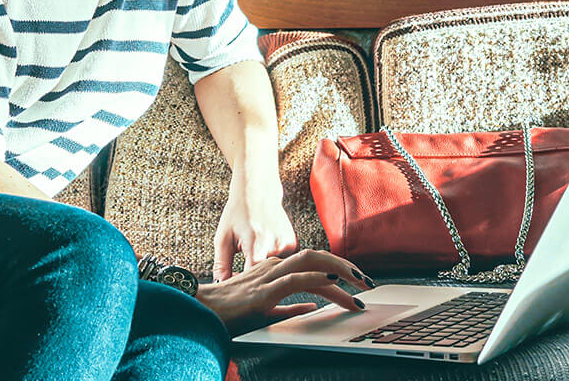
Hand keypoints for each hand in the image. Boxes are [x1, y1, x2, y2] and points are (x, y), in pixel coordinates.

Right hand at [196, 249, 374, 335]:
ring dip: (340, 271)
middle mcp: (274, 266)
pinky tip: (332, 282)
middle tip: (368, 281)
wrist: (200, 311)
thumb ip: (290, 309)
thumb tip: (313, 309)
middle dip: (347, 266)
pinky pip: (294, 280)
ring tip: (360, 283)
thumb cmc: (228, 312)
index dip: (339, 270)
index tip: (358, 284)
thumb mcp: (266, 310)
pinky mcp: (263, 291)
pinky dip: (316, 279)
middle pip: (318, 257)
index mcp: (275, 269)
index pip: (314, 264)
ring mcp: (269, 276)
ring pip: (311, 263)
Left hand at [213, 174, 296, 280]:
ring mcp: (288, 244)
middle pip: (265, 277)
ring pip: (275, 271)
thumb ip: (222, 265)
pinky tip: (263, 250)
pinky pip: (282, 263)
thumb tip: (220, 287)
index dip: (243, 286)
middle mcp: (276, 243)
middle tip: (241, 275)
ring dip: (263, 271)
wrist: (258, 191)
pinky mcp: (294, 243)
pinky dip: (272, 262)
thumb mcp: (223, 237)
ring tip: (251, 256)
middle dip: (253, 280)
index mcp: (256, 242)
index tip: (236, 289)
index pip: (252, 278)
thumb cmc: (237, 213)